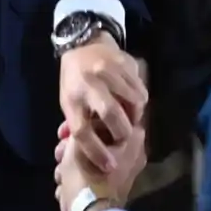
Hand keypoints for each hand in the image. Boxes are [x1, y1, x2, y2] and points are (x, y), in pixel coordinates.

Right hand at [53, 120, 146, 210]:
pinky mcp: (111, 187)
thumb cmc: (86, 174)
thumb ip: (84, 126)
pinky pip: (93, 172)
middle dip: (76, 145)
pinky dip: (78, 175)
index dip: (88, 119)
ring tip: (60, 170)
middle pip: (100, 139)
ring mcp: (124, 173)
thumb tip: (83, 120)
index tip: (70, 126)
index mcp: (133, 141)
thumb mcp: (78, 142)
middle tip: (60, 149)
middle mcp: (134, 156)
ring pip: (93, 157)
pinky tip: (64, 181)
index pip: (113, 118)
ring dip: (73, 161)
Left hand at [58, 35, 147, 171]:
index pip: (82, 130)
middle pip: (110, 113)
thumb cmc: (74, 81)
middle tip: (126, 138)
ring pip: (132, 101)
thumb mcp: (69, 102)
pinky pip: (141, 89)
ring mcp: (107, 70)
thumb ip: (81, 126)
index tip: (109, 165)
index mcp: (71, 98)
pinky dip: (141, 101)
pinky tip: (134, 102)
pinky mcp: (124, 62)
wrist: (82, 45)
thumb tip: (94, 157)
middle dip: (122, 131)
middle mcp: (89, 82)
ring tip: (131, 119)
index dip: (96, 151)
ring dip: (136, 116)